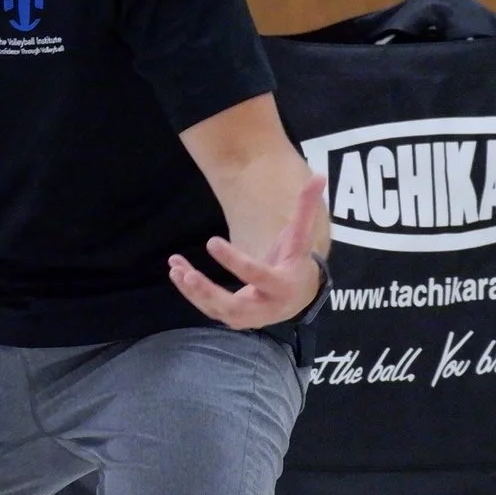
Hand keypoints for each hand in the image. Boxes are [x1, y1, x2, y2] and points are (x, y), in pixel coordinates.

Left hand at [166, 175, 326, 329]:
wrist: (295, 296)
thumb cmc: (294, 260)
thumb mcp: (300, 236)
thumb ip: (306, 208)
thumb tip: (319, 175)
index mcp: (284, 285)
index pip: (257, 275)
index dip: (234, 261)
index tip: (211, 242)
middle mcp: (266, 308)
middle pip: (235, 305)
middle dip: (209, 292)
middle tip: (189, 275)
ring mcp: (248, 317)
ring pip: (217, 309)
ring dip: (193, 292)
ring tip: (176, 269)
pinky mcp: (233, 319)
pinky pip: (208, 307)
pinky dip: (190, 292)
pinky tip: (176, 271)